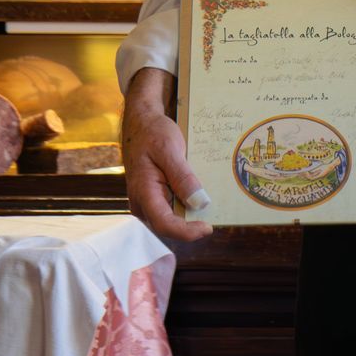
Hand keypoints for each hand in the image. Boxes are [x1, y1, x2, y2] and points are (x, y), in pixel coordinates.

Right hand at [122, 67, 212, 241]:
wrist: (140, 123)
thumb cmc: (153, 134)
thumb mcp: (170, 150)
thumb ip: (183, 177)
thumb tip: (200, 203)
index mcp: (143, 191)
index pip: (164, 224)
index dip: (186, 232)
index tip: (208, 227)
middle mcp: (142, 203)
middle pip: (167, 227)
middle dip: (190, 226)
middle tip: (215, 216)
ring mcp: (146, 202)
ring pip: (169, 221)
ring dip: (189, 218)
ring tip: (211, 207)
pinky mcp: (153, 198)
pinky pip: (169, 210)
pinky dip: (185, 208)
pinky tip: (199, 198)